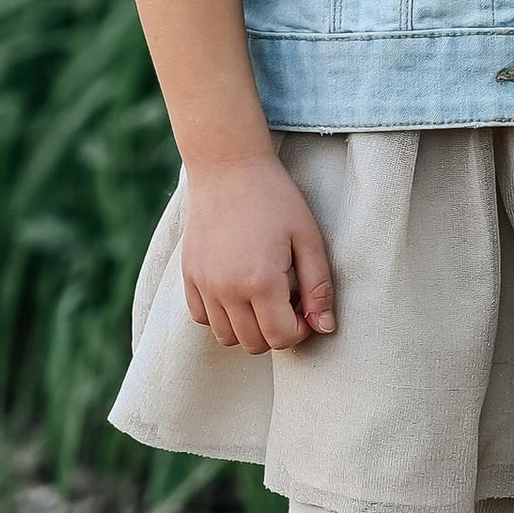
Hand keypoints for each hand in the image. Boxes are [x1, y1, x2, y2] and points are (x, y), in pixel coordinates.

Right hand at [179, 155, 335, 353]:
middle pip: (254, 344)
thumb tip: (324, 327)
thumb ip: (319, 287)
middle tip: (288, 298)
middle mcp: (226, 290)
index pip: (282, 338)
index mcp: (260, 282)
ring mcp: (203, 285)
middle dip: (277, 330)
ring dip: (250, 327)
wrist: (228, 168)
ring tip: (264, 294)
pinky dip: (222, 315)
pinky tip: (238, 290)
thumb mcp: (309, 238)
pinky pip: (202, 318)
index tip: (307, 305)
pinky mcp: (188, 276)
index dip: (302, 329)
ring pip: (227, 337)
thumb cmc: (275, 199)